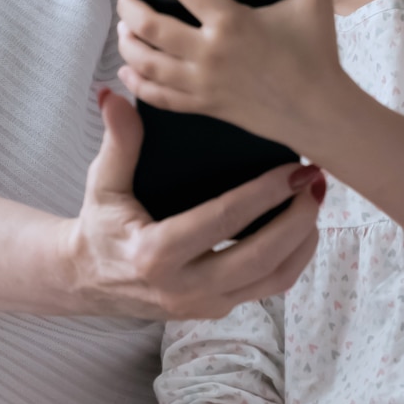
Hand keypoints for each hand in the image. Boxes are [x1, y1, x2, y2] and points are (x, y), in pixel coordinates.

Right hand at [60, 89, 321, 318]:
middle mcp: (183, 287)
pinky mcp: (217, 309)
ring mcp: (203, 304)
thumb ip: (117, 141)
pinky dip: (295, 257)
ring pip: (273, 279)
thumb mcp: (103, 183)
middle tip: (315, 181)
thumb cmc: (102, 225)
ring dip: (303, 239)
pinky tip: (304, 225)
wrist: (87, 281)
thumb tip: (112, 95)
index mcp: (154, 254)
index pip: (222, 222)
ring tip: (316, 199)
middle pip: (260, 258)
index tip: (294, 168)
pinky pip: (269, 287)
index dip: (264, 195)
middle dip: (297, 218)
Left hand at [116, 0, 346, 149]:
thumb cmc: (316, 57)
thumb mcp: (316, 3)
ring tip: (125, 27)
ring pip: (146, 63)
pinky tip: (129, 70)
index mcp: (231, 21)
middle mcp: (209, 52)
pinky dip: (136, 82)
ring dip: (127, 42)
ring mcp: (203, 82)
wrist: (318, 112)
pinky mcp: (204, 105)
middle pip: (150, 26)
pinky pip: (158, 96)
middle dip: (129, 7)